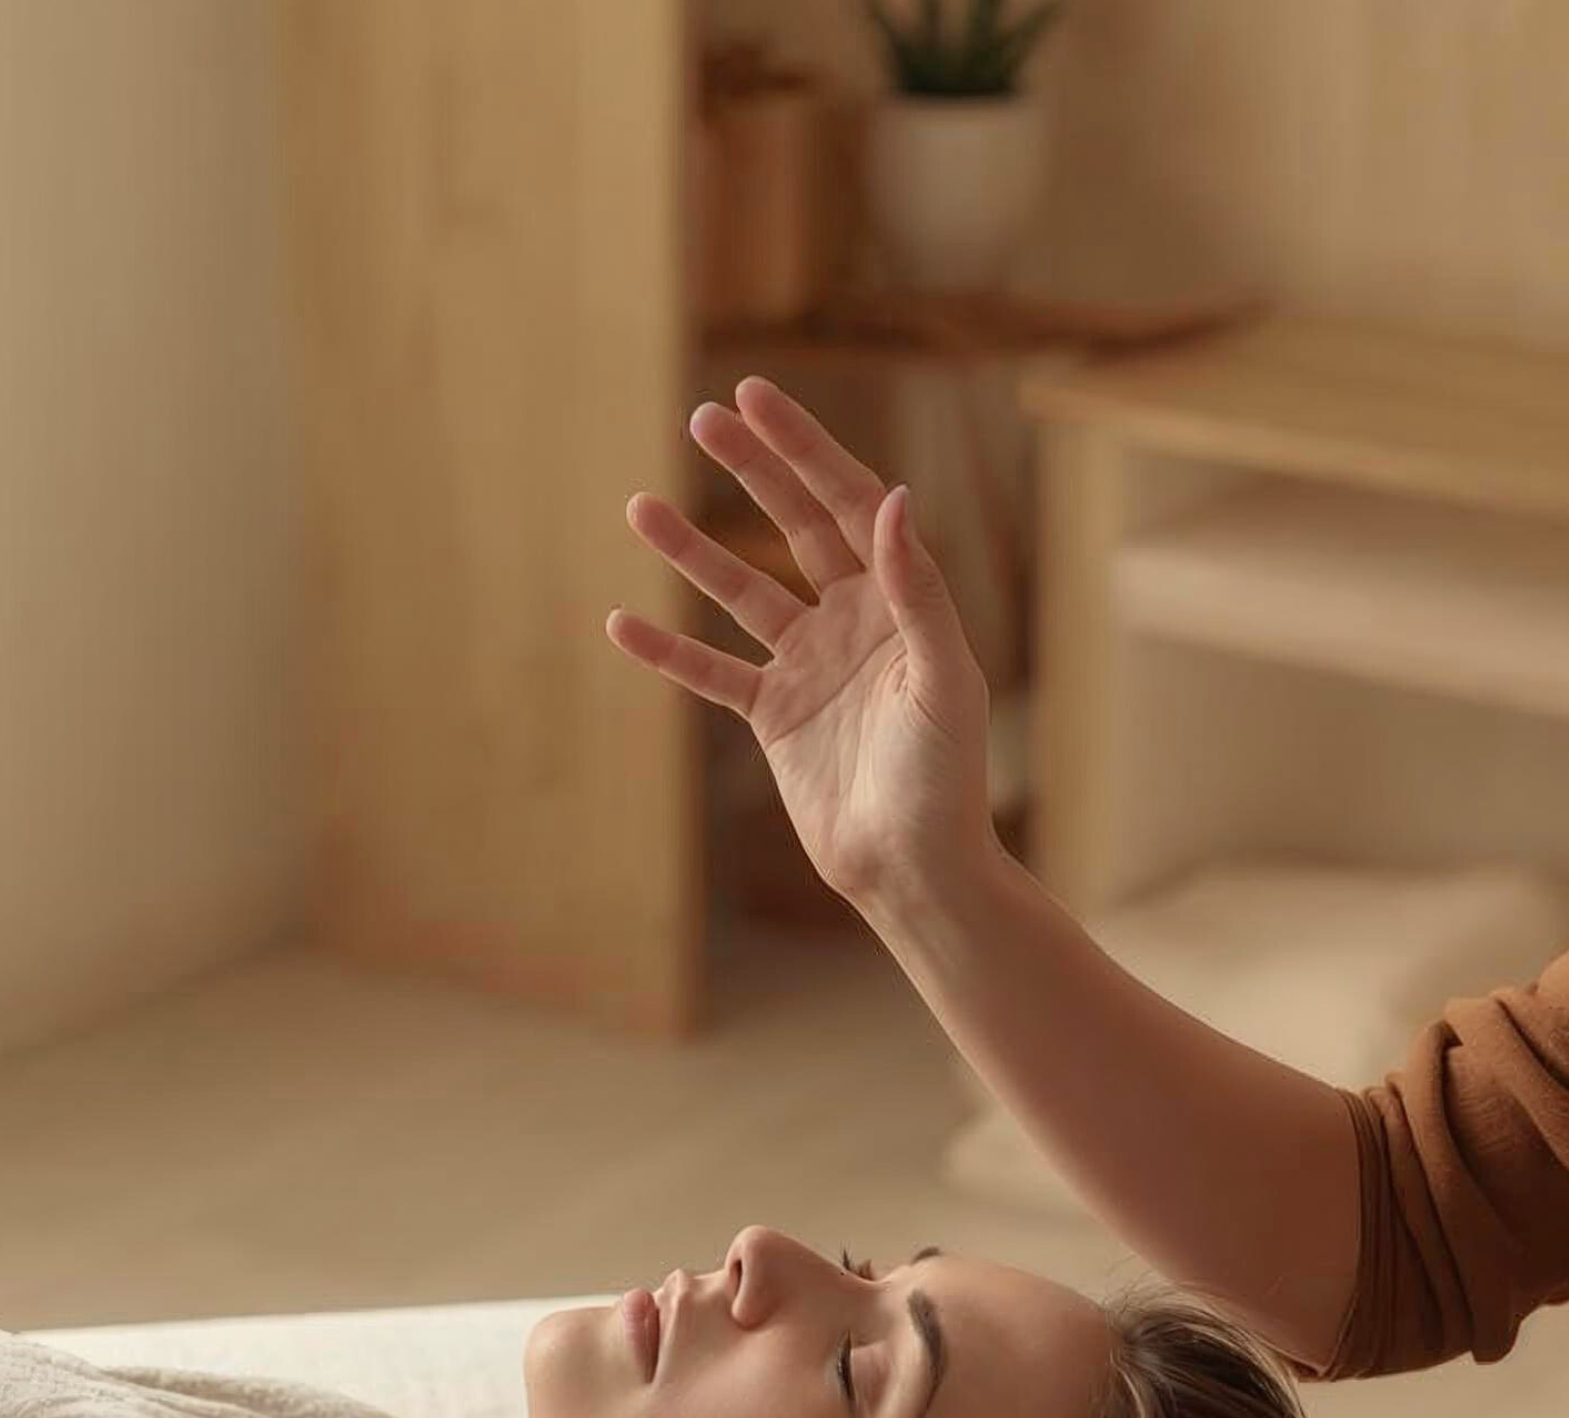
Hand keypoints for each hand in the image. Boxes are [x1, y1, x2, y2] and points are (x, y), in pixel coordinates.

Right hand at [605, 378, 993, 913]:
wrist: (914, 868)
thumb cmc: (948, 777)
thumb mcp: (942, 676)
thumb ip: (918, 589)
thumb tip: (891, 497)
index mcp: (900, 602)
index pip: (848, 503)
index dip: (804, 449)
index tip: (756, 398)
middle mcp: (854, 622)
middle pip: (794, 526)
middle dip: (753, 470)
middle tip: (703, 415)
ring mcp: (810, 667)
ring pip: (741, 592)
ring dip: (694, 550)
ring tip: (641, 506)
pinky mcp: (775, 718)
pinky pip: (711, 673)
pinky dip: (667, 651)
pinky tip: (620, 622)